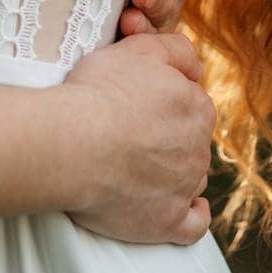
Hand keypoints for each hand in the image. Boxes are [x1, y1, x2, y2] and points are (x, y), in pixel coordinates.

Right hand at [64, 30, 214, 244]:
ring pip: (189, 177)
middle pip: (189, 140)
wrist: (73, 143)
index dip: (162, 100)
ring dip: (173, 172)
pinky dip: (191, 215)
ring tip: (136, 165)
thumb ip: (176, 50)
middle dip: (166, 135)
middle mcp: (198, 148)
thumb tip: (195, 65)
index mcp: (196, 107)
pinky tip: (180, 206)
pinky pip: (193, 224)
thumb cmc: (100, 92)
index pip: (190, 103)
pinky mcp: (168, 222)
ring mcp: (185, 187)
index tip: (138, 102)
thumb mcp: (140, 49)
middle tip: (128, 131)